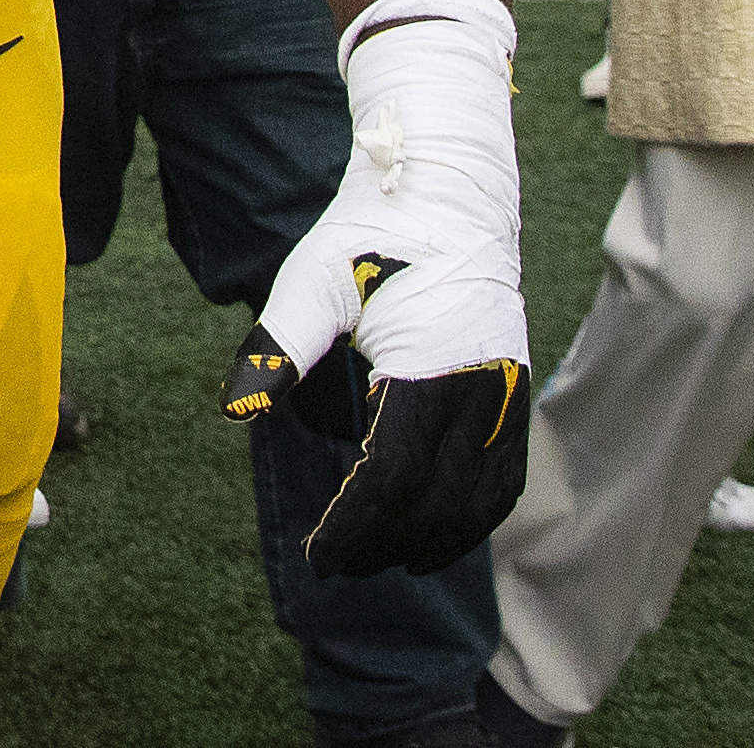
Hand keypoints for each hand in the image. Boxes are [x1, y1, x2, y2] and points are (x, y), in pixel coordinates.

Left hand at [218, 0, 530, 576]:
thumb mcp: (310, 278)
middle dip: (385, 544)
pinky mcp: (515, 387)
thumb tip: (237, 411)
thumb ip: (279, 346)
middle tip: (337, 566)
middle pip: (436, 501)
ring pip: (482, 499)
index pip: (388, 475)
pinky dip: (475, 516)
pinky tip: (438, 533)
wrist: (447, 185)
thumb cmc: (368, 231)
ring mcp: (506, 388)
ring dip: (435, 541)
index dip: (353, 526)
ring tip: (383, 561)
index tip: (318, 558)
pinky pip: (507, 474)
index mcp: (427, 363)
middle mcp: (479, 385)